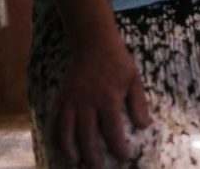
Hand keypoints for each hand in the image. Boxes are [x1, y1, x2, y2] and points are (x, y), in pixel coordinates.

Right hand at [53, 38, 151, 167]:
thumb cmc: (117, 62)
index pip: (113, 129)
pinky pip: (55, 121)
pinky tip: (61, 147)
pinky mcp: (61, 98)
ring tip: (77, 163)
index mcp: (108, 98)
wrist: (93, 43)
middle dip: (93, 155)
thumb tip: (145, 126)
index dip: (118, 146)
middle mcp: (87, 102)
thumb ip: (139, 103)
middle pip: (87, 135)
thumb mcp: (134, 79)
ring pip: (67, 131)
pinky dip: (55, 136)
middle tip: (98, 167)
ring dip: (70, 150)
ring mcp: (71, 100)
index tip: (123, 157)